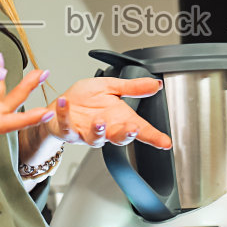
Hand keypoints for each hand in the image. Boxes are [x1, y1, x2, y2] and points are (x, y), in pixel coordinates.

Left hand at [47, 76, 172, 148]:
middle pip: (119, 137)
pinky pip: (67, 125)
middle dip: (126, 134)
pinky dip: (65, 114)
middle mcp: (106, 129)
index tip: (165, 143)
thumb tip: (156, 84)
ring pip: (95, 138)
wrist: (61, 105)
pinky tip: (65, 102)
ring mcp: (87, 132)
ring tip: (99, 121)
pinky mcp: (68, 130)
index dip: (154, 137)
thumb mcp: (111, 87)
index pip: (140, 130)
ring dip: (98, 131)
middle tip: (133, 129)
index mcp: (119, 119)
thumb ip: (133, 88)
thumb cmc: (86, 99)